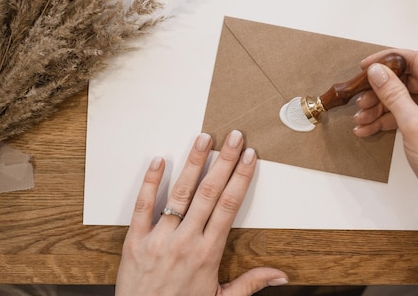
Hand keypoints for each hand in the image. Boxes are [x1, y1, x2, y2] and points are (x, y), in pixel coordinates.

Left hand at [115, 130, 287, 295]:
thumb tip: (281, 277)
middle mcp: (186, 240)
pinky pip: (142, 206)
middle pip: (209, 192)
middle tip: (233, 136)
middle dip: (224, 161)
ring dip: (193, 163)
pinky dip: (150, 182)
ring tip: (203, 138)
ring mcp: (160, 238)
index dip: (241, 178)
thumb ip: (250, 284)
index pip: (230, 206)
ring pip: (180, 193)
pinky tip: (158, 160)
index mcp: (209, 252)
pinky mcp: (136, 240)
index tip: (249, 156)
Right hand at [353, 49, 417, 217]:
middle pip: (406, 80)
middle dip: (379, 90)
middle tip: (359, 99)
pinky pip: (403, 115)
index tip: (364, 67)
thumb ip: (393, 93)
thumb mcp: (414, 124)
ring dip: (379, 107)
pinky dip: (385, 120)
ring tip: (360, 119)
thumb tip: (377, 71)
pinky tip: (368, 129)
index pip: (416, 60)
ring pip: (402, 99)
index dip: (387, 60)